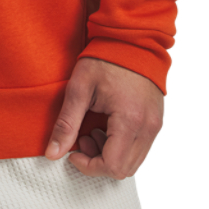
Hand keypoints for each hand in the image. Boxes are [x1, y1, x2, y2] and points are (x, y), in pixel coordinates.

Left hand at [44, 56, 163, 179]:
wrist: (131, 39)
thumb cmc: (106, 58)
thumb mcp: (79, 88)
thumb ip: (66, 123)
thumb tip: (52, 153)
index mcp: (129, 120)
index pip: (112, 166)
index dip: (88, 166)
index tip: (73, 151)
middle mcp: (148, 127)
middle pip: (124, 170)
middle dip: (98, 161)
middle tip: (82, 137)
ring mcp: (155, 125)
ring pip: (133, 162)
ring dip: (110, 155)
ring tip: (93, 128)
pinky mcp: (156, 121)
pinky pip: (140, 148)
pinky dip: (121, 146)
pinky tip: (106, 126)